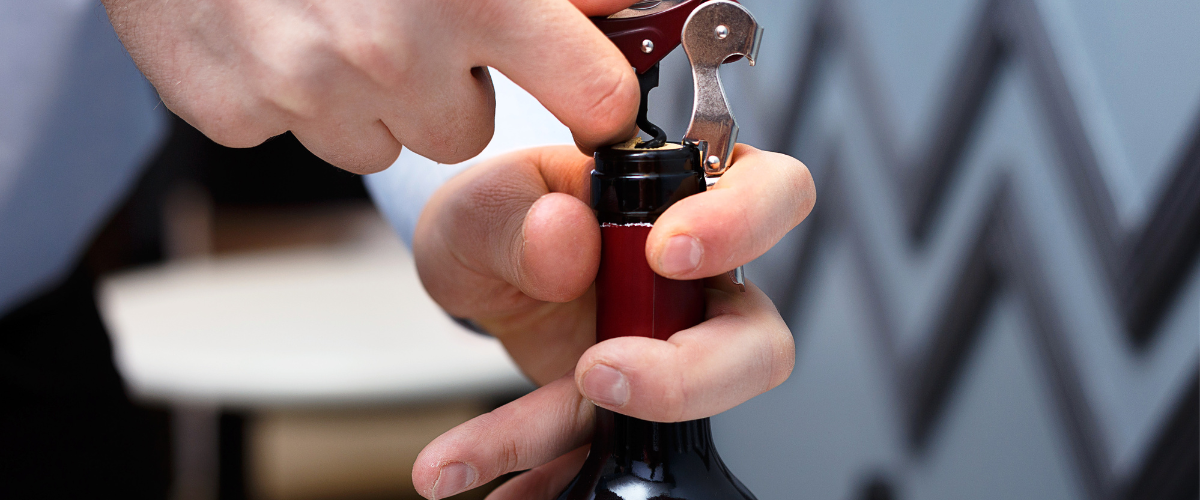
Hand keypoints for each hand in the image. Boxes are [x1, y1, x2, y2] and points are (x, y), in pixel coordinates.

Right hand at [102, 0, 640, 171]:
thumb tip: (616, 8)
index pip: (593, 95)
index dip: (595, 99)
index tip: (590, 98)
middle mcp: (392, 49)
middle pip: (464, 132)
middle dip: (445, 84)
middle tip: (401, 12)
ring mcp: (305, 89)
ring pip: (377, 144)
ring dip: (363, 94)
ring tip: (328, 12)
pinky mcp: (233, 110)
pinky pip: (293, 134)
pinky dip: (286, 93)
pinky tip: (270, 28)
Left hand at [410, 144, 814, 497]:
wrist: (472, 275)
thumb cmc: (502, 218)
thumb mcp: (482, 204)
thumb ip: (513, 216)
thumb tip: (565, 237)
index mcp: (683, 197)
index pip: (768, 191)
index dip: (739, 223)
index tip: (664, 252)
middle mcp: (698, 279)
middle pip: (758, 333)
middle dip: (697, 368)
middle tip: (603, 369)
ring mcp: (674, 347)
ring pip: (703, 402)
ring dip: (629, 420)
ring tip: (520, 430)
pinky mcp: (635, 403)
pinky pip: (620, 446)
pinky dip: (552, 467)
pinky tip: (490, 470)